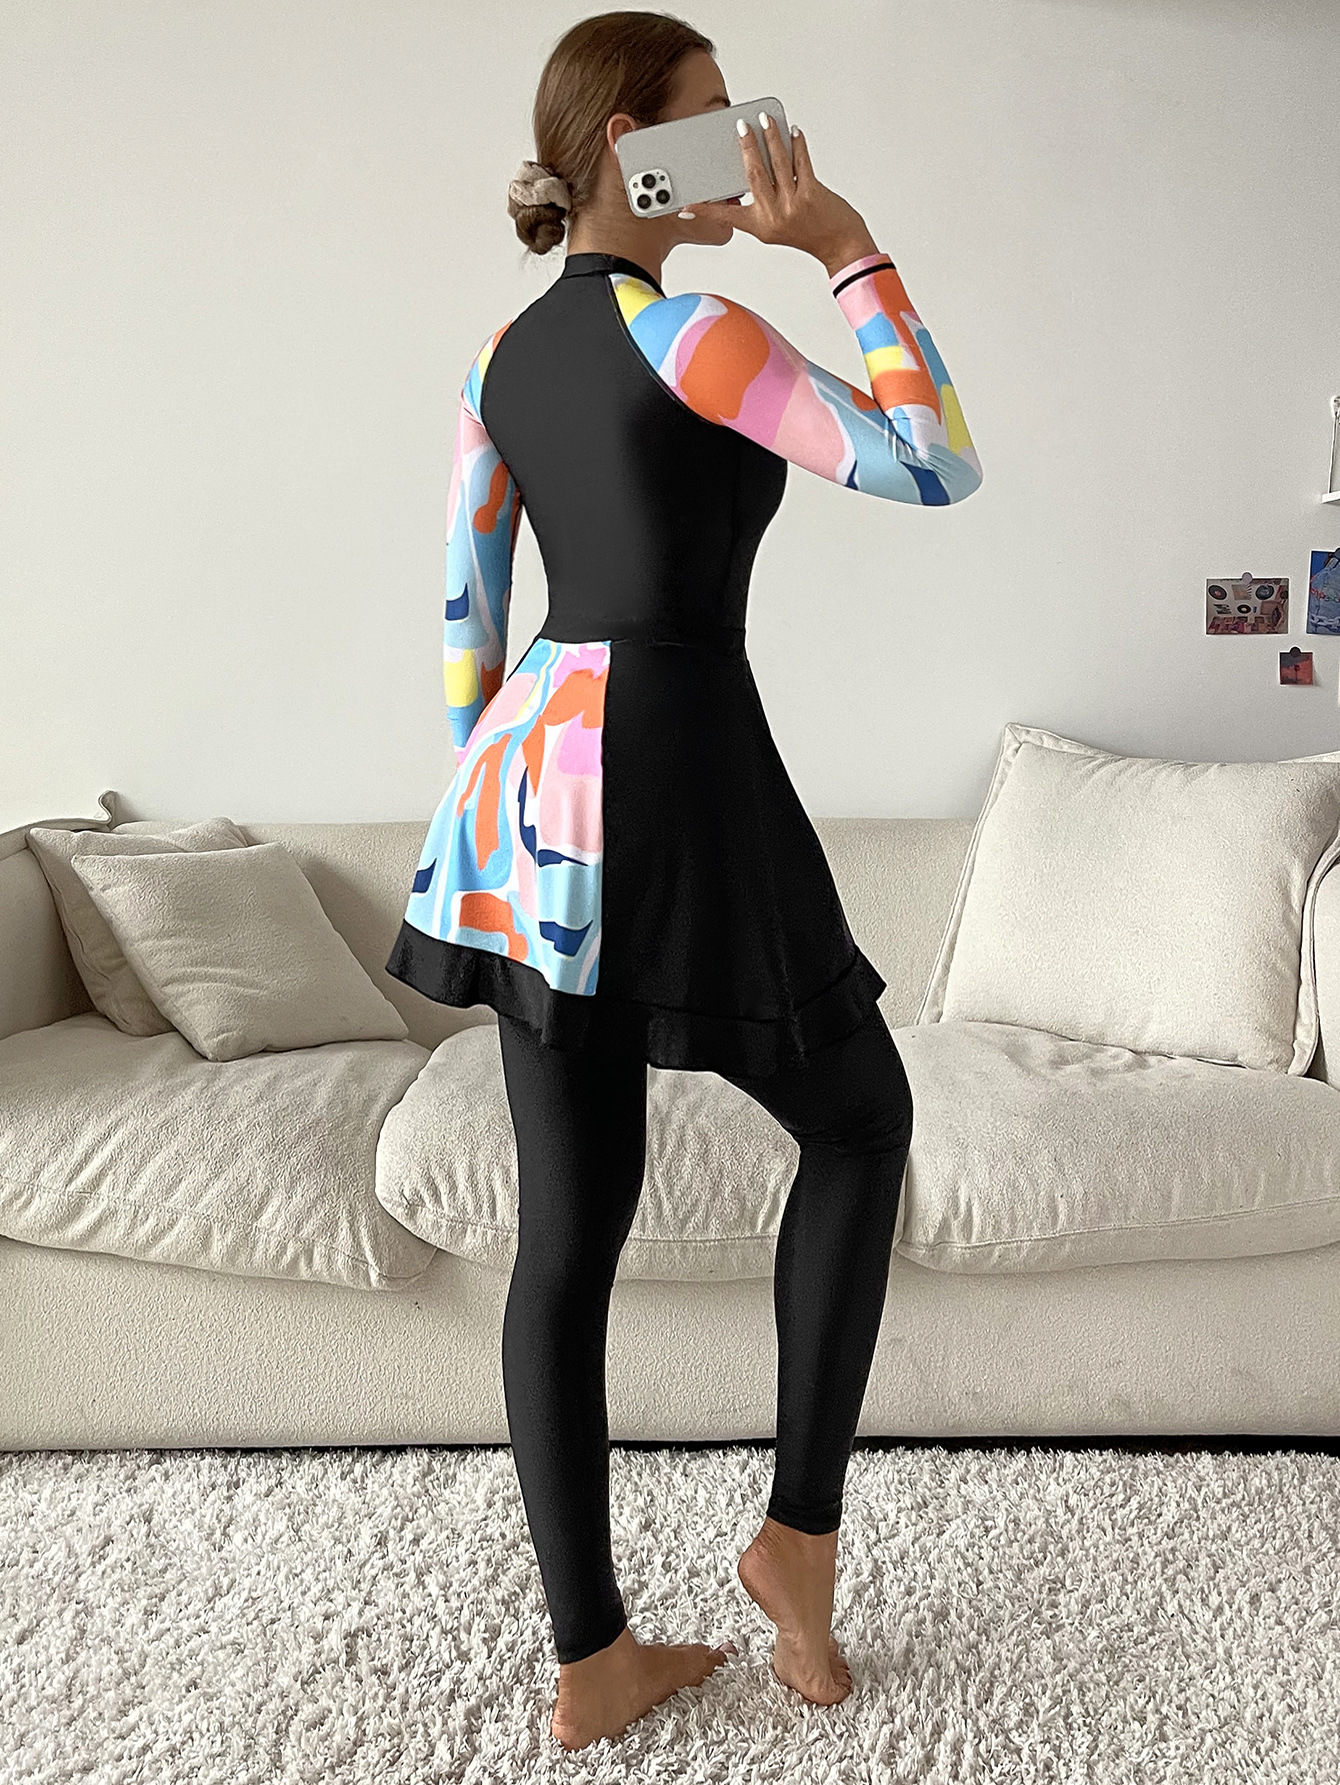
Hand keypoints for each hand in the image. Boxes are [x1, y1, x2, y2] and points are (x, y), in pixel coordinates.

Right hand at [687, 114, 879, 276]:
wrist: (840, 245)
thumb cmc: (811, 235)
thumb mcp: (778, 226)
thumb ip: (765, 203)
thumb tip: (757, 167)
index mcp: (760, 226)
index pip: (727, 215)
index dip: (706, 210)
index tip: (687, 207)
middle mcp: (774, 216)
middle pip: (753, 175)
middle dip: (746, 147)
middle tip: (741, 128)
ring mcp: (793, 205)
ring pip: (776, 163)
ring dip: (770, 137)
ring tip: (765, 120)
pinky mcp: (811, 194)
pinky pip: (801, 162)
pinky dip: (796, 143)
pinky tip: (792, 132)